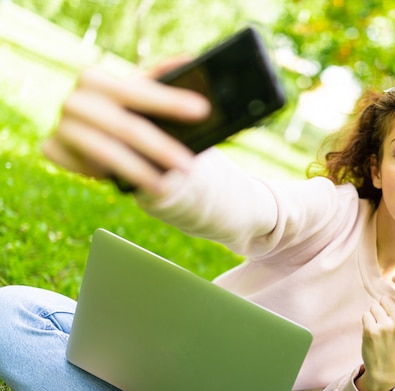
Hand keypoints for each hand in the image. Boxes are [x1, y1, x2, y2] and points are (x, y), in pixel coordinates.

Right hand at [43, 60, 209, 193]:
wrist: (93, 134)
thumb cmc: (126, 111)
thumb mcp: (142, 94)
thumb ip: (163, 77)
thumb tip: (189, 59)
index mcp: (96, 79)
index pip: (140, 91)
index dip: (172, 101)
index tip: (203, 110)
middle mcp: (75, 100)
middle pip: (127, 127)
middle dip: (161, 148)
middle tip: (189, 166)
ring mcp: (62, 126)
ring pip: (108, 153)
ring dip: (141, 172)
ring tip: (166, 186)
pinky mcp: (53, 150)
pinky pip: (88, 168)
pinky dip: (113, 177)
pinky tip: (135, 187)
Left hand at [355, 274, 394, 390]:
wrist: (386, 369)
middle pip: (385, 299)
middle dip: (383, 308)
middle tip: (387, 325)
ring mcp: (386, 327)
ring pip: (374, 306)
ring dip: (374, 315)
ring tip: (380, 331)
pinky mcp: (371, 331)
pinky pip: (366, 315)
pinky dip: (367, 322)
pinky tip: (372, 334)